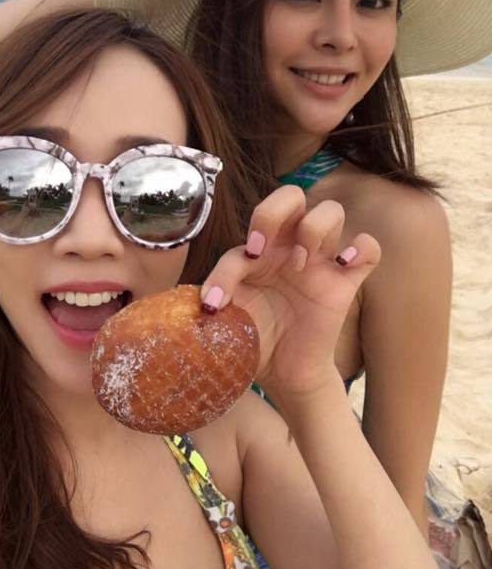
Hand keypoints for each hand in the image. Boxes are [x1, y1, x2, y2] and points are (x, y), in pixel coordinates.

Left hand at [201, 186, 380, 400]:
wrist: (285, 374)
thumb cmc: (254, 340)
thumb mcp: (228, 319)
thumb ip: (216, 300)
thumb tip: (199, 301)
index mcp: (259, 250)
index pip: (238, 239)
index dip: (227, 265)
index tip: (216, 302)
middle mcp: (290, 247)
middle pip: (292, 194)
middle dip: (274, 210)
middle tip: (262, 249)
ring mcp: (321, 261)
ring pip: (331, 211)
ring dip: (314, 229)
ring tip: (300, 265)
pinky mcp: (346, 281)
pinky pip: (369, 248)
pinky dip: (361, 248)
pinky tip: (343, 264)